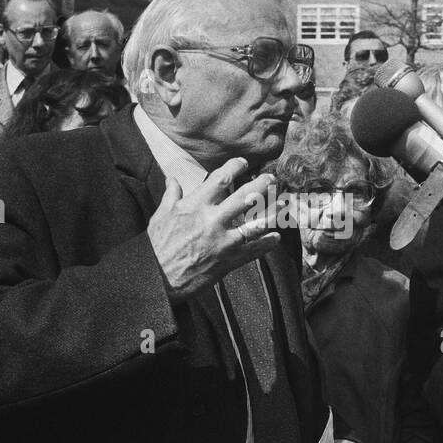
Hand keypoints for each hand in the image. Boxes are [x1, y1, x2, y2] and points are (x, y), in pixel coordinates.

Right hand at [147, 157, 282, 302]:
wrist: (156, 279)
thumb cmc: (156, 246)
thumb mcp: (160, 216)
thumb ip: (171, 195)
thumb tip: (172, 178)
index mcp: (195, 206)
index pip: (220, 179)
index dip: (235, 167)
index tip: (244, 162)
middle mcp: (212, 220)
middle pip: (244, 197)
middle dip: (262, 185)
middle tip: (272, 178)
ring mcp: (223, 241)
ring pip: (256, 224)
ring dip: (273, 213)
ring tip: (285, 204)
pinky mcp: (228, 261)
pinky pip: (253, 251)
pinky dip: (266, 244)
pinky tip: (276, 237)